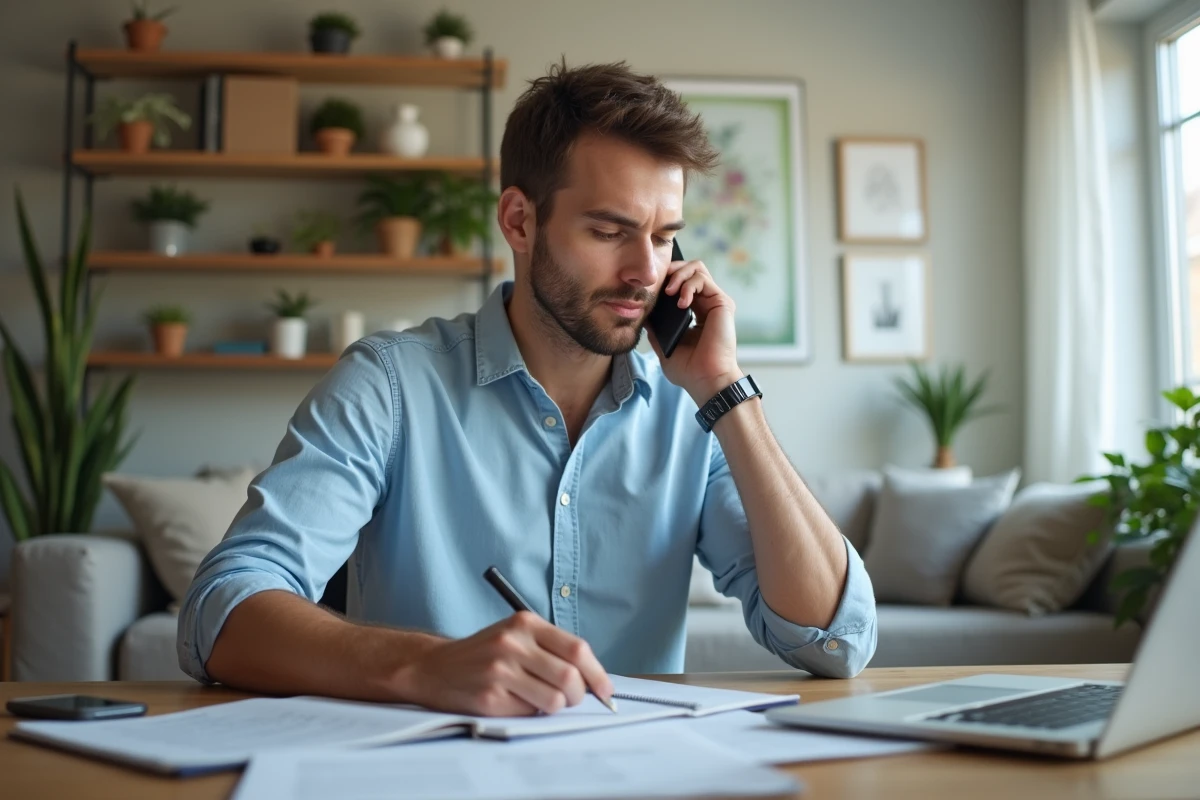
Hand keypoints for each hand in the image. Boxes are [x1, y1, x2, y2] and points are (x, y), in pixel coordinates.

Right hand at [392, 612, 614, 716]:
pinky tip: (516, 701)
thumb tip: (593, 678)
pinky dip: (531, 712)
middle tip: (573, 698)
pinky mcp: (490, 697)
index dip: (598, 674)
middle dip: (579, 695)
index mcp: (525, 623)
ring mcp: (500, 671)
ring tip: (541, 699)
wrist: (435, 667)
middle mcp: (512, 643)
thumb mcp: (516, 635)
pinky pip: (530, 712)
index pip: (577, 649)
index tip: (605, 690)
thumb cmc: (484, 654)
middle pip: (570, 677)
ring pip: (554, 700)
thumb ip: (551, 649)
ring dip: (556, 706)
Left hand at [647, 256, 743, 404]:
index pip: (681, 283)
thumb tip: (641, 311)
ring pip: (697, 268)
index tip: (650, 288)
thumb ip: (655, 327)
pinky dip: (688, 285)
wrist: (705, 380)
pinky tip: (681, 302)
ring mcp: (715, 302)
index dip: (666, 279)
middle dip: (671, 270)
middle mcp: (706, 304)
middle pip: (689, 269)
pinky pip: (703, 279)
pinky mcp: (722, 303)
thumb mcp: (663, 346)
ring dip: (678, 275)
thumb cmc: (688, 370)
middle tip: (659, 284)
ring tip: (668, 292)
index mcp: (694, 312)